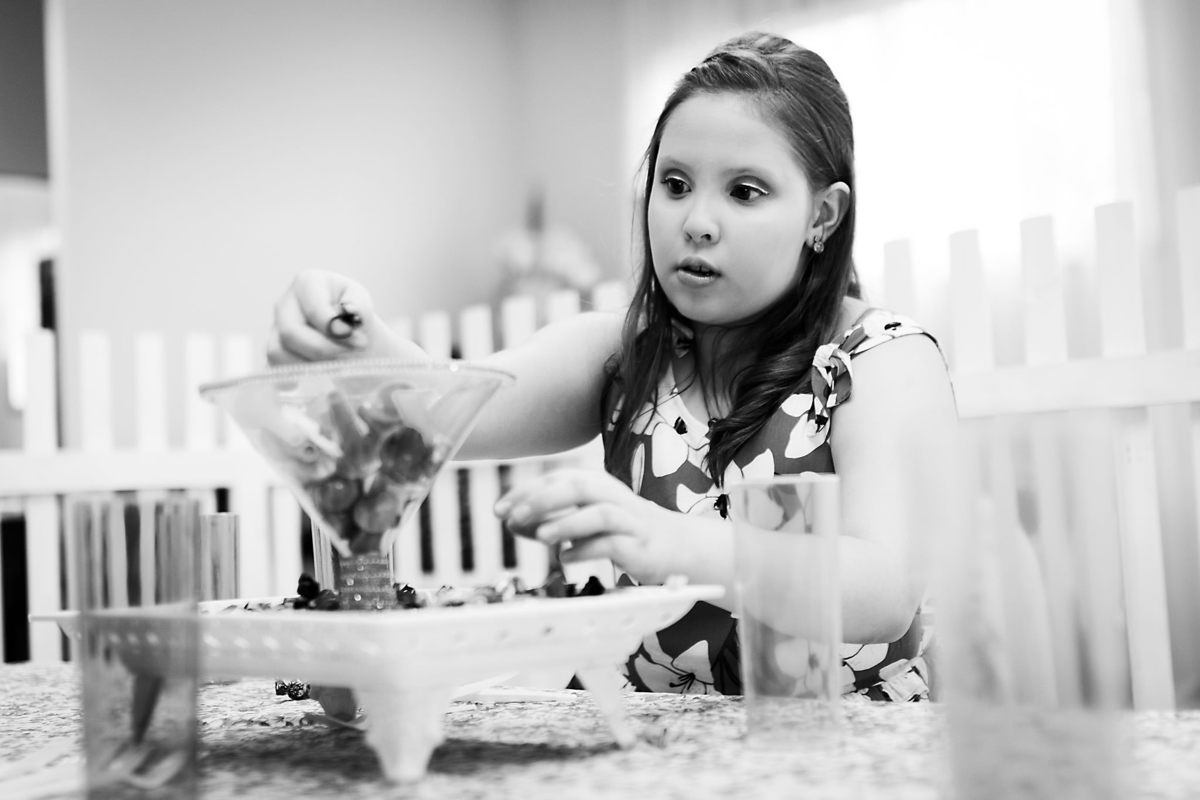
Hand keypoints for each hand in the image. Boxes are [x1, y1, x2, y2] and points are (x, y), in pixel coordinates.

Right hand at [267, 269, 406, 363]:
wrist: (349, 333)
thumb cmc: (354, 314)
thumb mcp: (362, 304)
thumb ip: (358, 307)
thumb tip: (349, 313)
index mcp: (307, 282)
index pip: (315, 310)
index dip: (338, 331)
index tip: (361, 342)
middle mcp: (284, 302)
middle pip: (291, 332)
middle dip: (323, 350)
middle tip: (350, 356)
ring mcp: (275, 327)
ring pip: (279, 352)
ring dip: (312, 363)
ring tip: (339, 362)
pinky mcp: (274, 349)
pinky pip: (277, 367)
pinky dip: (301, 373)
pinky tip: (323, 371)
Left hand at [494, 468, 673, 583]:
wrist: (674, 546)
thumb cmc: (622, 531)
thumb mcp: (584, 520)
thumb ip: (551, 519)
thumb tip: (512, 522)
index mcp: (597, 484)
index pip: (558, 479)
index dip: (527, 491)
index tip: (498, 509)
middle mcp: (613, 496)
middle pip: (578, 487)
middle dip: (543, 500)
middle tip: (513, 517)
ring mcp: (629, 520)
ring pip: (599, 513)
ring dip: (567, 523)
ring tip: (540, 536)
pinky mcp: (639, 545)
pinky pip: (613, 543)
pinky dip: (586, 549)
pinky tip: (566, 557)